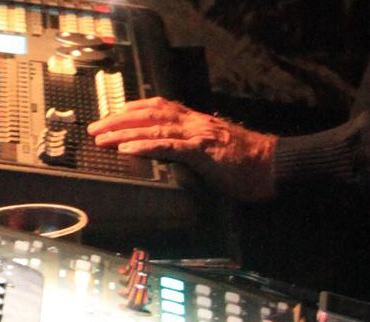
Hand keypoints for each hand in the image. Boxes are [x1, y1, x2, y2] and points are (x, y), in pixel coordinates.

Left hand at [88, 98, 278, 201]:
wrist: (274, 166)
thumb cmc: (248, 164)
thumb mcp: (215, 152)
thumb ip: (194, 150)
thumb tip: (176, 158)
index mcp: (196, 121)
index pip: (158, 107)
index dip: (132, 109)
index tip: (111, 114)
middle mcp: (194, 122)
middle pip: (149, 113)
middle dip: (118, 120)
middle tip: (95, 128)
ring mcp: (198, 135)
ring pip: (153, 127)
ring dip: (123, 132)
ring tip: (102, 138)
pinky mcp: (202, 152)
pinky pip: (168, 146)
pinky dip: (145, 146)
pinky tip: (127, 149)